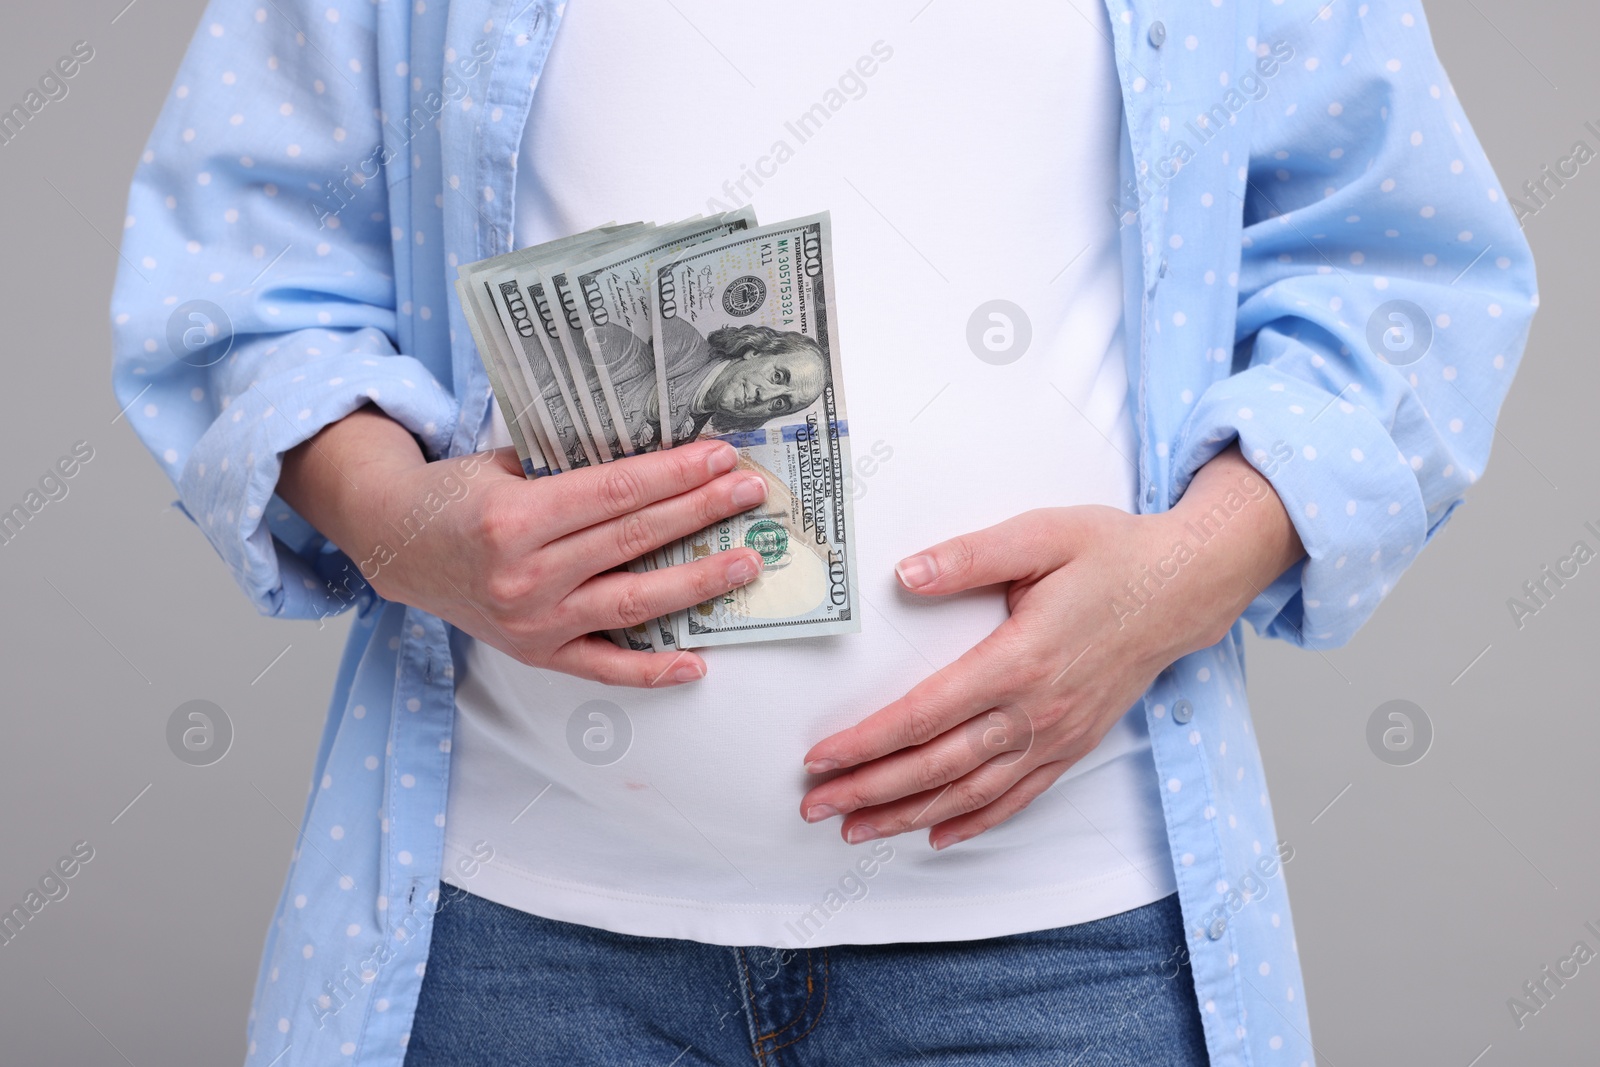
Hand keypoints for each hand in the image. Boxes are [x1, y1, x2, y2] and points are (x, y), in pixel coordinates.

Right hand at [279, 406, 767, 686]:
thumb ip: (570, 470)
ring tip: (744, 564)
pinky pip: (603, 667)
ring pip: (631, 603)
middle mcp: (524, 574)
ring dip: (695, 582)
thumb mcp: (503, 465)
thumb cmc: (453, 495)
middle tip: (749, 493)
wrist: (393, 543)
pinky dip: (651, 670)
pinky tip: (697, 660)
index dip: (675, 475)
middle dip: (699, 512)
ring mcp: (532, 622)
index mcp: (514, 518)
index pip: (616, 493)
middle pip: (632, 540)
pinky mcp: (535, 653)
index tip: (721, 458)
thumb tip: (655, 463)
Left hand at [798, 446, 1302, 849]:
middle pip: (937, 766)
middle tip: (813, 806)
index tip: (820, 757)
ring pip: (971, 792)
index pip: (924, 715)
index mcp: (1020, 658)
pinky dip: (974, 822)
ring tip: (855, 830)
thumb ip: (970, 557)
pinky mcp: (1074, 744)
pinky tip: (936, 834)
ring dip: (908, 816)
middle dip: (870, 790)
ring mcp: (1058, 734)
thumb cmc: (1113, 554)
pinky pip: (1018, 797)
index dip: (867, 742)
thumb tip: (906, 574)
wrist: (1186, 586)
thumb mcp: (1042, 534)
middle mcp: (1037, 709)